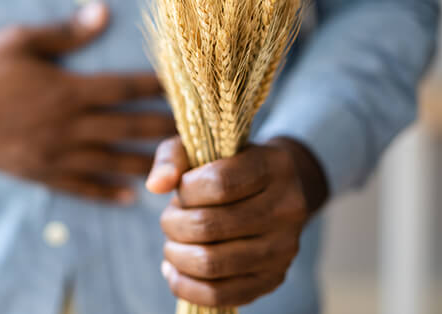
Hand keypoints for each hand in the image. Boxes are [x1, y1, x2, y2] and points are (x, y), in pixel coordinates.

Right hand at [0, 1, 174, 202]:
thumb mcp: (20, 40)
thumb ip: (66, 33)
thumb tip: (104, 11)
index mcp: (66, 90)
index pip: (124, 88)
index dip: (159, 87)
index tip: (188, 86)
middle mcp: (65, 125)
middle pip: (127, 128)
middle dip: (165, 129)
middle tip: (201, 133)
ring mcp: (53, 153)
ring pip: (110, 162)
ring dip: (146, 165)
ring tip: (178, 170)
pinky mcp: (39, 171)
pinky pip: (79, 186)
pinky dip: (106, 192)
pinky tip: (129, 196)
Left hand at [145, 136, 327, 306]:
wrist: (281, 189)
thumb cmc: (232, 165)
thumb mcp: (204, 147)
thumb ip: (173, 156)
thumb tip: (155, 185)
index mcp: (273, 167)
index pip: (219, 184)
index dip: (186, 190)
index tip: (182, 189)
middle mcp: (286, 209)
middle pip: (209, 226)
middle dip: (173, 224)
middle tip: (169, 219)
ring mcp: (284, 248)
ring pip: (212, 263)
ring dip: (177, 255)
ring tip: (172, 244)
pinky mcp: (273, 279)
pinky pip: (220, 294)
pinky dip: (186, 285)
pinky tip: (175, 270)